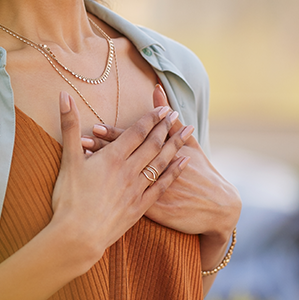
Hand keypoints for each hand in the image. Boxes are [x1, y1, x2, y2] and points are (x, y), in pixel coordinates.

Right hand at [49, 92, 189, 269]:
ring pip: (161, 162)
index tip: (163, 108)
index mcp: (112, 157)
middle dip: (166, 127)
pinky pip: (162, 185)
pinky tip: (184, 163)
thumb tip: (64, 95)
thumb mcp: (68, 159)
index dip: (150, 119)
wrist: (78, 237)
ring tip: (188, 132)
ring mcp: (137, 189)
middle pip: (152, 144)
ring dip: (175, 145)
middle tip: (177, 114)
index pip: (136, 132)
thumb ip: (69, 125)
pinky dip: (175, 172)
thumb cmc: (69, 199)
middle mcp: (129, 171)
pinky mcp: (140, 207)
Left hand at [80, 85, 240, 268]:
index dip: (114, 134)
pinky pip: (127, 201)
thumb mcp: (190, 145)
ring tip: (82, 161)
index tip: (95, 125)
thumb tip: (157, 88)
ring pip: (120, 179)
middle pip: (124, 158)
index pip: (134, 141)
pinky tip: (94, 189)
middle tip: (81, 140)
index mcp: (162, 154)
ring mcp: (152, 193)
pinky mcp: (152, 211)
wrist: (217, 208)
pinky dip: (111, 194)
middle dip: (101, 150)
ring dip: (101, 170)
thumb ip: (171, 120)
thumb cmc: (203, 173)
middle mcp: (154, 172)